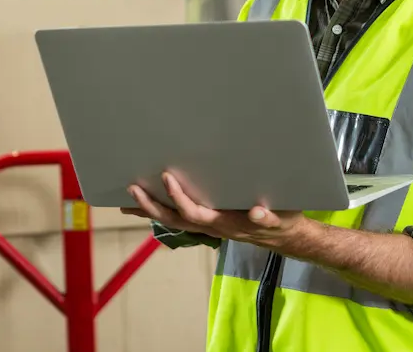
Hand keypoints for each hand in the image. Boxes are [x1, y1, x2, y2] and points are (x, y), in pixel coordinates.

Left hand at [121, 172, 308, 251]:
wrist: (285, 236)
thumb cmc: (282, 222)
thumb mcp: (281, 218)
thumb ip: (269, 217)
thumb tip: (257, 212)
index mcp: (225, 223)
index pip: (195, 212)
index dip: (179, 197)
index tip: (166, 177)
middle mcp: (211, 226)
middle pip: (174, 220)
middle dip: (151, 206)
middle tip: (132, 189)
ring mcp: (207, 226)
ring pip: (172, 221)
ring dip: (149, 210)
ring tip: (127, 200)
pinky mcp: (208, 221)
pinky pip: (178, 218)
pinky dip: (159, 212)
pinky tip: (146, 203)